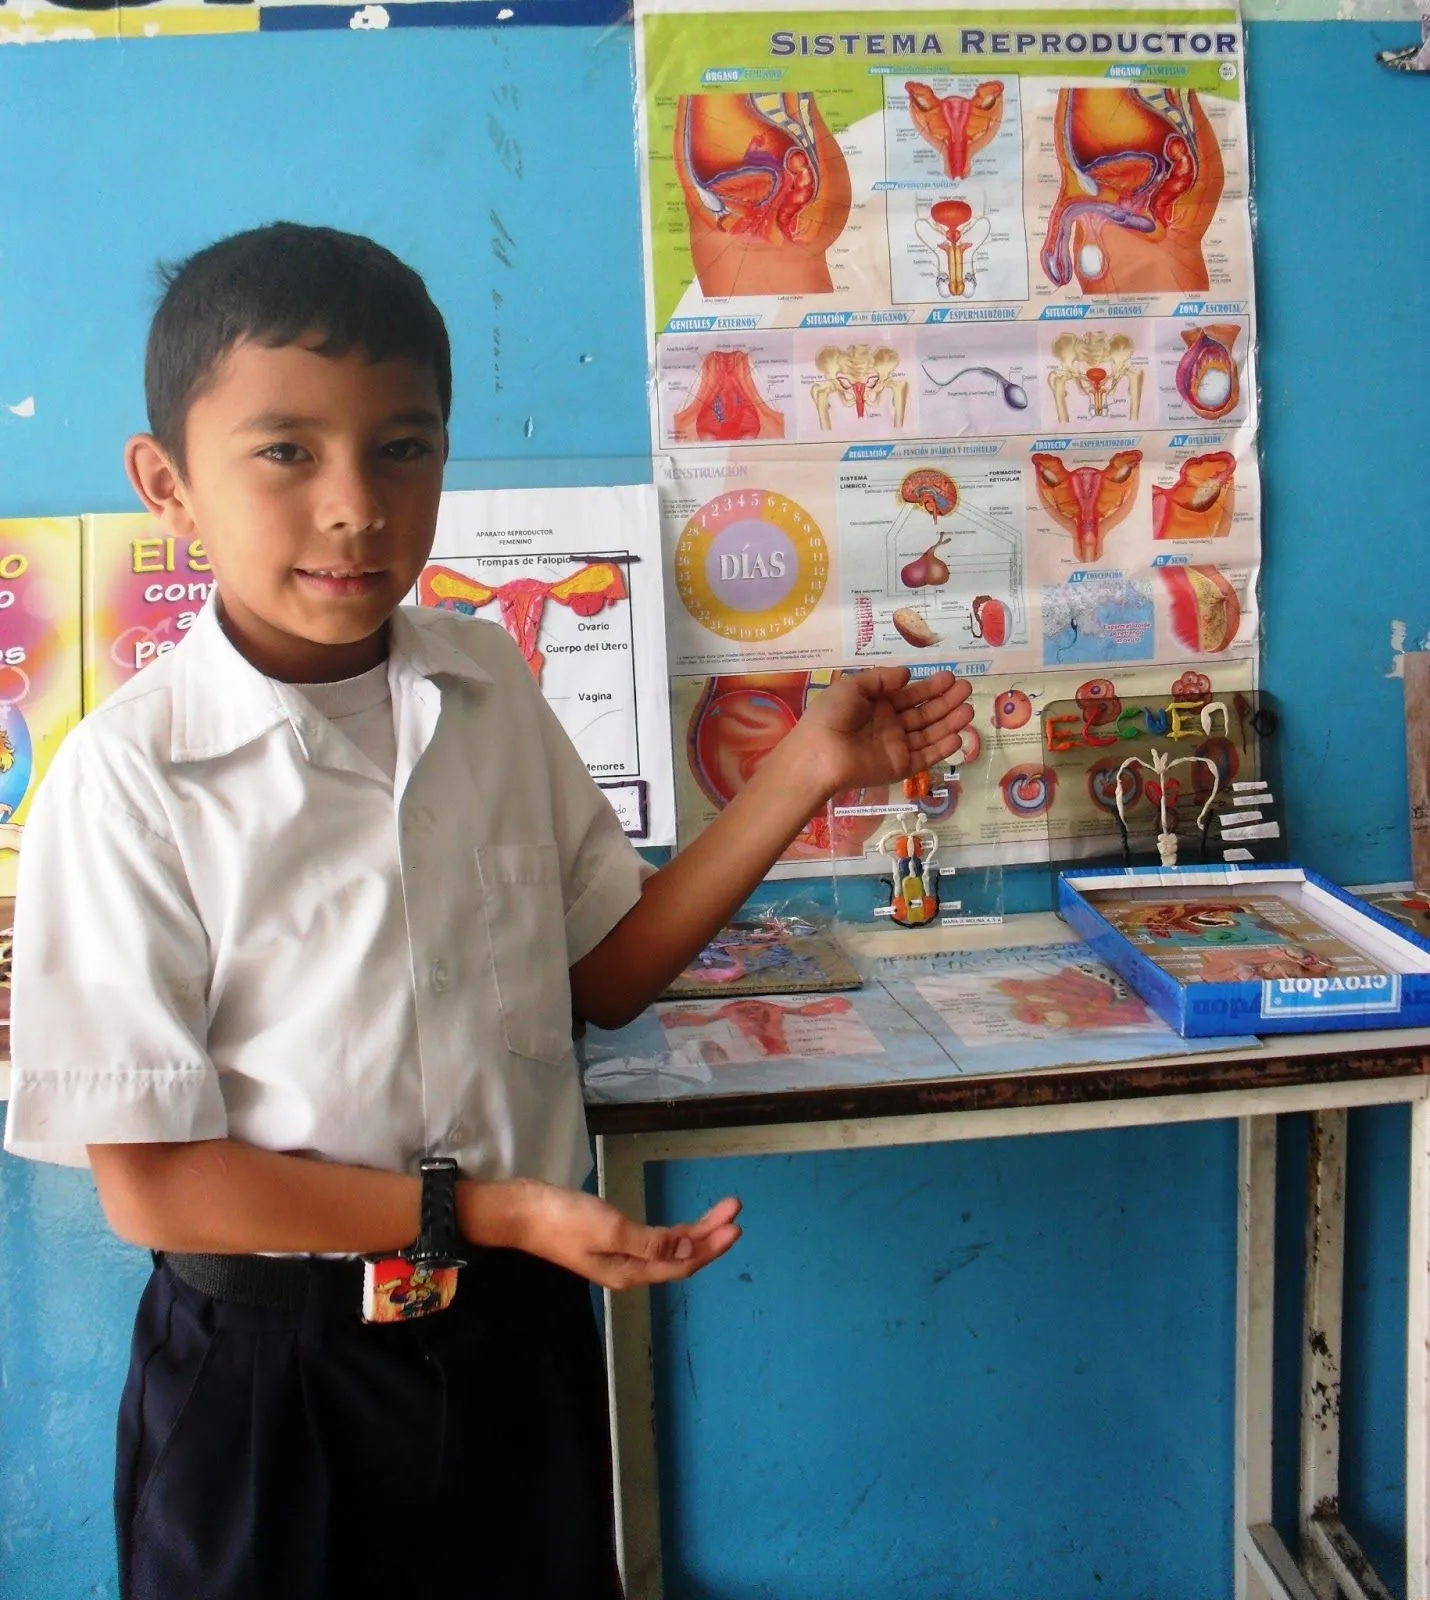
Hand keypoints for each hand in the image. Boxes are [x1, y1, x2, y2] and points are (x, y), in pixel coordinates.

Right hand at [503, 1181, 742, 1290]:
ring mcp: (619, 1254)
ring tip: (721, 1211)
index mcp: (630, 1271)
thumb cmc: (563, 1220)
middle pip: (679, 1257)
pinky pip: (653, 1240)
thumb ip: (651, 1244)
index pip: (681, 1265)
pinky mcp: (611, 1238)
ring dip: (695, 1231)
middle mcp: (629, 1268)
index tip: (735, 1227)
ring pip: (668, 1247)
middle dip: (709, 1235)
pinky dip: (673, 1231)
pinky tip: (684, 1226)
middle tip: (734, 1210)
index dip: (711, 1248)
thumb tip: (688, 1253)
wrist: (521, 1211)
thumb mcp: (611, 1230)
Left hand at [783, 667, 973, 798]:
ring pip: (929, 733)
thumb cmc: (831, 715)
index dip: (931, 687)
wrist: (819, 753)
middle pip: (924, 713)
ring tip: (968, 710)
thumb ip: (881, 679)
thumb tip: (907, 674)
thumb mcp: (853, 686)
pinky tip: (958, 736)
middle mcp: (890, 725)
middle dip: (946, 702)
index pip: (910, 695)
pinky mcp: (900, 767)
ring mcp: (896, 747)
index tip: (951, 678)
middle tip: (966, 690)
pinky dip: (941, 748)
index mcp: (877, 706)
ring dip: (949, 722)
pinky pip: (925, 757)